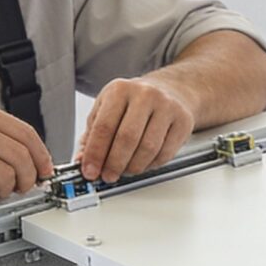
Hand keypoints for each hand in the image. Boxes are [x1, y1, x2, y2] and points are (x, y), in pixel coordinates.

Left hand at [78, 76, 197, 182]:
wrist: (170, 91)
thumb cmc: (135, 102)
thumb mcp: (108, 109)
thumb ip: (92, 135)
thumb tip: (82, 160)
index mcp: (120, 90)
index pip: (104, 126)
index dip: (95, 153)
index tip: (90, 171)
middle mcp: (144, 95)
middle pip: (127, 138)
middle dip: (114, 164)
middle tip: (108, 175)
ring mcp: (166, 106)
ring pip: (148, 148)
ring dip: (133, 167)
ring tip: (125, 170)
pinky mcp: (183, 121)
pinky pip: (165, 153)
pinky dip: (151, 165)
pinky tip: (143, 163)